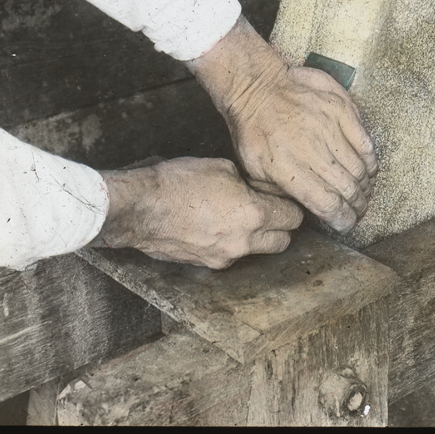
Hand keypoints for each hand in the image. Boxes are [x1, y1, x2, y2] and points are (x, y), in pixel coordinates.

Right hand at [94, 157, 303, 269]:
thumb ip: (250, 183)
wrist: (140, 208)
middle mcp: (244, 242)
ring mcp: (225, 257)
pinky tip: (214, 226)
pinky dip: (230, 243)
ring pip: (256, 251)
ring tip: (236, 216)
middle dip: (279, 226)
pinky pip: (230, 256)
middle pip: (283, 242)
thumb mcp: (223, 168)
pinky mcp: (206, 265)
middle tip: (267, 209)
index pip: (294, 217)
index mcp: (254, 214)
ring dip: (255, 237)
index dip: (289, 204)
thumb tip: (260, 190)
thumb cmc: (178, 182)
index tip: (280, 197)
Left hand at [187, 16, 377, 233]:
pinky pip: (365, 142)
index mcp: (288, 169)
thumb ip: (280, 193)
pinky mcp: (341, 109)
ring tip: (363, 192)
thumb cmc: (253, 131)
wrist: (257, 87)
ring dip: (365, 186)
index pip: (327, 204)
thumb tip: (306, 210)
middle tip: (358, 210)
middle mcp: (312, 149)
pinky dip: (370, 160)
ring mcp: (329, 127)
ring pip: (359, 167)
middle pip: (348, 188)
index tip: (347, 224)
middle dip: (357, 206)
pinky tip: (368, 169)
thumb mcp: (254, 171)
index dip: (343, 219)